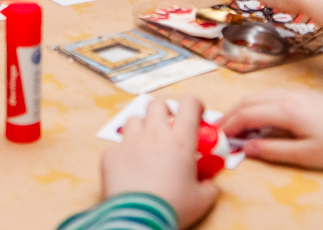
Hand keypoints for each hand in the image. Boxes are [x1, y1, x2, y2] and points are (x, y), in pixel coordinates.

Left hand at [102, 97, 218, 227]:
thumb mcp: (202, 200)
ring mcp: (130, 143)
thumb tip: (211, 184)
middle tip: (168, 127)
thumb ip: (210, 186)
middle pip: (157, 104)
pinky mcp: (111, 157)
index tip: (195, 113)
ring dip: (141, 128)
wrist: (139, 221)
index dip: (194, 105)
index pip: (189, 104)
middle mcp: (154, 135)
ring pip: (134, 120)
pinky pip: (116, 147)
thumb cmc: (171, 208)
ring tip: (146, 145)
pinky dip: (122, 154)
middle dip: (164, 112)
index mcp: (180, 141)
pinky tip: (128, 168)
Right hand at [219, 90, 322, 169]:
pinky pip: (271, 94)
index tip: (216, 137)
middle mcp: (288, 95)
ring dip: (242, 107)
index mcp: (287, 110)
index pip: (248, 114)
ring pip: (259, 94)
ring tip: (232, 124)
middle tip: (217, 130)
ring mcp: (297, 92)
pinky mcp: (305, 94)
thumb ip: (273, 151)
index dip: (229, 125)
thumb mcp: (306, 156)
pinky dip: (256, 103)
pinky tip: (256, 115)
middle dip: (230, 114)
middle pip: (250, 100)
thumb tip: (247, 149)